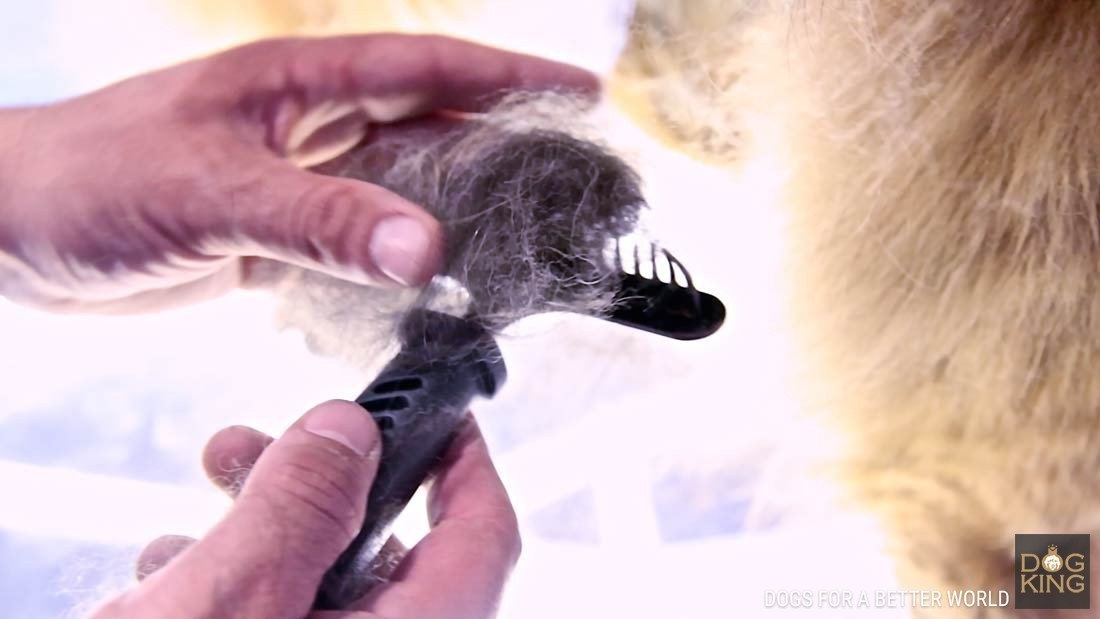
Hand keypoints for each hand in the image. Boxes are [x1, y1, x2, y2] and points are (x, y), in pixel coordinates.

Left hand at [0, 35, 596, 311]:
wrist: (11, 230)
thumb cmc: (89, 180)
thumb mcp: (212, 193)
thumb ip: (321, 219)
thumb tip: (428, 251)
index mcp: (298, 82)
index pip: (426, 64)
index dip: (509, 74)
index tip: (581, 91)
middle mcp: (305, 124)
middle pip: (429, 124)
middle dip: (502, 143)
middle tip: (571, 176)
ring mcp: (292, 179)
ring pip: (399, 186)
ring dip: (456, 208)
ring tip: (521, 236)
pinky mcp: (273, 233)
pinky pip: (358, 240)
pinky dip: (398, 260)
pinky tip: (430, 285)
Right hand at [93, 401, 519, 617]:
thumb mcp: (229, 605)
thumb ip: (297, 510)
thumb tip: (346, 430)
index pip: (485, 540)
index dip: (468, 467)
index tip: (443, 418)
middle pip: (394, 558)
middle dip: (326, 488)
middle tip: (269, 446)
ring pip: (329, 593)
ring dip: (270, 533)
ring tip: (202, 505)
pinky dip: (244, 589)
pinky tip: (176, 572)